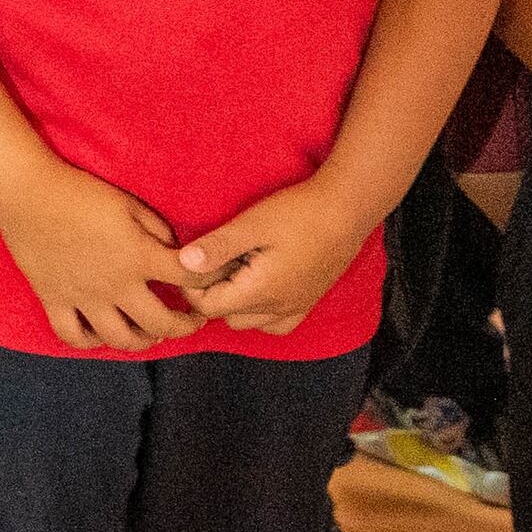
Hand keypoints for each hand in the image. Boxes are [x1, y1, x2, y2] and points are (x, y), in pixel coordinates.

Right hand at [0, 155, 191, 353]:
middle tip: (191, 321)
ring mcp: (83, 297)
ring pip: (121, 340)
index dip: (209, 283)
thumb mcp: (129, 202)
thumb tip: (175, 252)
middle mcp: (115, 285)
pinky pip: (73, 337)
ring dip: (144, 341)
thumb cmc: (80, 191)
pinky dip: (91, 341)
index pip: (189, 280)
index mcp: (138, 256)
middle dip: (185, 326)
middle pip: (161, 324)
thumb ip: (158, 230)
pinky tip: (101, 331)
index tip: (212, 285)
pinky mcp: (54, 300)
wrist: (26, 191)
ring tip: (151, 334)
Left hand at [174, 176, 379, 336]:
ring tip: (236, 268)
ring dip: (236, 303)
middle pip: (227, 317)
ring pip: (251, 322)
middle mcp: (279, 308)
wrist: (348, 209)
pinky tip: (260, 283)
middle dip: (212, 294)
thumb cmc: (300, 213)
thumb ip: (217, 246)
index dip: (192, 287)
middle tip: (214, 260)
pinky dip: (262, 311)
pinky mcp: (309, 299)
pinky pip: (278, 322)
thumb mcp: (252, 224)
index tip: (192, 260)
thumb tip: (183, 263)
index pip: (209, 308)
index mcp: (261, 292)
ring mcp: (297, 307)